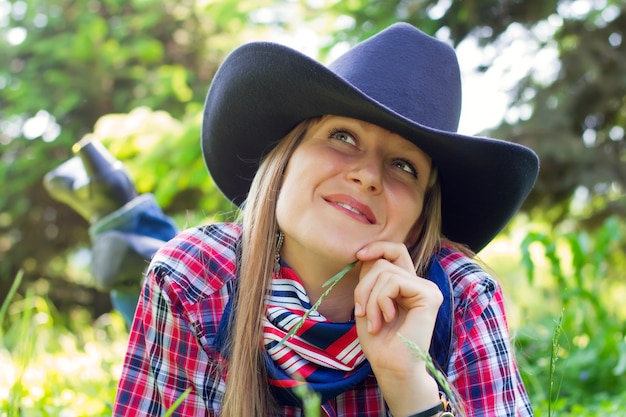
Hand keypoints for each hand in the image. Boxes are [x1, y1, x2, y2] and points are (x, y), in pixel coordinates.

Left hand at [353, 241, 442, 414]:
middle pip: (384, 261)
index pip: (395, 250)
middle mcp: (420, 284)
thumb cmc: (379, 341)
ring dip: (370, 299)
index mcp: (407, 284)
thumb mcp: (368, 301)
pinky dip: (380, 300)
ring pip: (385, 271)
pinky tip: (386, 319)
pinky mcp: (429, 295)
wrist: (391, 367)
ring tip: (374, 322)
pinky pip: (394, 282)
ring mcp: (427, 289)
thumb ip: (371, 277)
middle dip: (364, 285)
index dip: (377, 247)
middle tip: (362, 312)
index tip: (358, 255)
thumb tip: (366, 253)